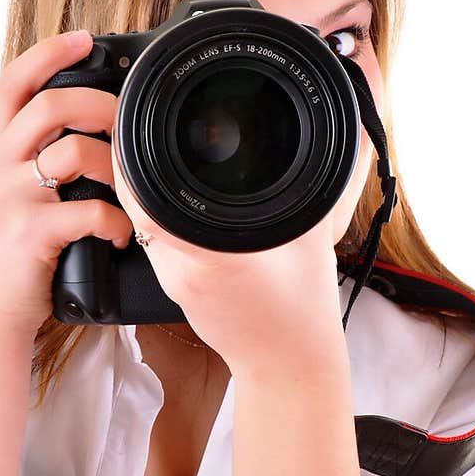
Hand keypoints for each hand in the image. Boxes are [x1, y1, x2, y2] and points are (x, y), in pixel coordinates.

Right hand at [0, 30, 133, 340]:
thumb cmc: (7, 262)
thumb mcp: (7, 201)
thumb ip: (31, 166)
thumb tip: (83, 142)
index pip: (13, 83)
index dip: (48, 54)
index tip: (83, 39)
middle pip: (51, 105)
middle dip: (98, 103)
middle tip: (124, 118)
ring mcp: (12, 198)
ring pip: (74, 152)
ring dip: (114, 166)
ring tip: (129, 190)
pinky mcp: (30, 232)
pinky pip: (89, 210)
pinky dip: (116, 222)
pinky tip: (121, 235)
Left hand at [111, 132, 369, 376]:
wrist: (289, 364)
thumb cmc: (304, 306)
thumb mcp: (315, 229)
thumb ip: (323, 170)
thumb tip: (341, 116)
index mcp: (211, 247)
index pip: (147, 182)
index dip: (136, 141)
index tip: (144, 111)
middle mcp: (181, 262)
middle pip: (132, 194)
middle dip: (135, 153)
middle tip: (147, 120)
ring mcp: (171, 278)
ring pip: (136, 214)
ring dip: (142, 180)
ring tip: (156, 147)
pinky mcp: (173, 286)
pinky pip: (151, 235)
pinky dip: (156, 208)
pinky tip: (174, 191)